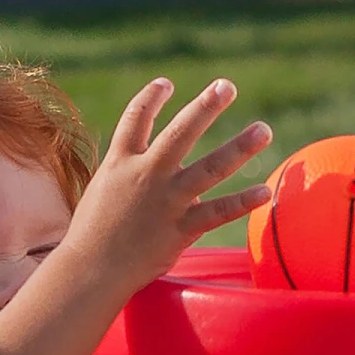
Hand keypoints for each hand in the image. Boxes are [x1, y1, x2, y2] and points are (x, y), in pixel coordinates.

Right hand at [63, 78, 271, 292]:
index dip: (151, 98)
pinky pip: (217, 213)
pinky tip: (264, 191)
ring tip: (264, 129)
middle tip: (227, 87)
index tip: (166, 84)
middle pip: (181, 132)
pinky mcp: (179, 229)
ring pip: (210, 168)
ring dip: (239, 147)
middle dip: (206, 107)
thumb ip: (136, 181)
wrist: (89, 270)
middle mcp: (146, 174)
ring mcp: (166, 201)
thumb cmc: (92, 235)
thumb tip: (175, 184)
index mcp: (120, 162)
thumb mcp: (103, 193)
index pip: (136, 118)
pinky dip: (242, 202)